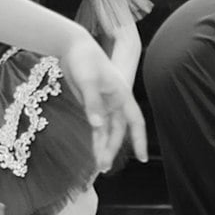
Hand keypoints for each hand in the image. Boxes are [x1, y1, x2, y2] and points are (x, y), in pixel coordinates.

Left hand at [60, 38, 146, 172]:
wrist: (72, 47)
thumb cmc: (85, 59)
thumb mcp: (88, 80)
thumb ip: (92, 103)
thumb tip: (96, 125)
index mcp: (121, 95)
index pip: (135, 122)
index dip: (139, 139)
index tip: (142, 158)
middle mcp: (115, 102)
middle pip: (118, 131)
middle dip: (112, 149)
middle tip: (104, 166)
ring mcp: (103, 104)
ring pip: (106, 131)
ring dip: (103, 147)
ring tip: (99, 167)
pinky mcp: (91, 105)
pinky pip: (96, 126)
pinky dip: (96, 139)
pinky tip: (95, 152)